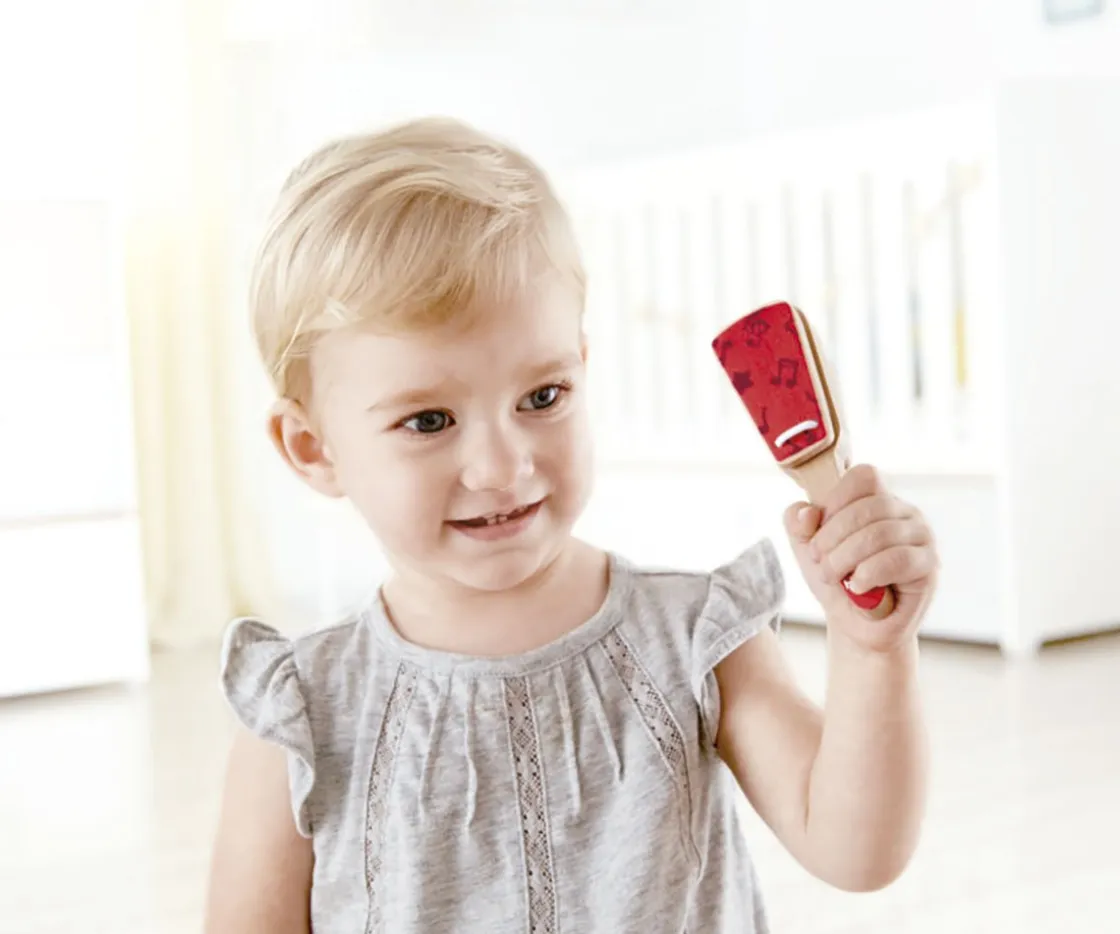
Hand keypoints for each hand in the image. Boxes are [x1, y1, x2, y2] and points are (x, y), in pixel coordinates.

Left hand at [784, 464, 938, 652]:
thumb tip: (808, 512)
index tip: (818, 530)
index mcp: (878, 498)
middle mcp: (905, 512)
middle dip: (832, 537)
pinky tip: (857, 586)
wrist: (855, 625)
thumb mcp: (806, 548)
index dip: (835, 500)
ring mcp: (922, 536)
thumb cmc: (836, 580)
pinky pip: (898, 559)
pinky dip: (868, 573)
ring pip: (880, 533)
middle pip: (867, 507)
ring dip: (846, 559)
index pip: (864, 476)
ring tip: (834, 577)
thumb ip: (798, 523)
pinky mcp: (929, 565)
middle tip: (819, 561)